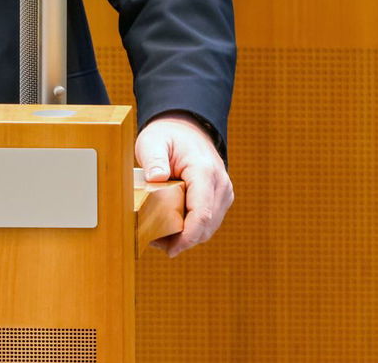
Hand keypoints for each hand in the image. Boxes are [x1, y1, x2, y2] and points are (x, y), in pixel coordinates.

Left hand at [135, 112, 231, 256]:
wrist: (187, 128)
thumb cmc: (168, 136)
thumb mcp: (153, 141)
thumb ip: (154, 158)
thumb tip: (155, 178)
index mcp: (205, 171)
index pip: (202, 213)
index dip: (187, 236)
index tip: (170, 249)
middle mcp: (220, 184)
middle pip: (206, 225)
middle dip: (183, 240)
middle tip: (155, 243)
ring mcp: (224, 192)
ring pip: (209, 227)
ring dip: (188, 237)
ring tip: (160, 238)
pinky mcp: (220, 198)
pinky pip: (209, 221)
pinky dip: (193, 229)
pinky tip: (172, 230)